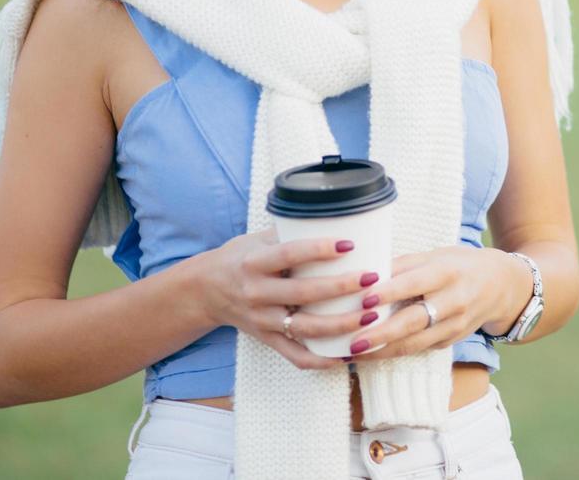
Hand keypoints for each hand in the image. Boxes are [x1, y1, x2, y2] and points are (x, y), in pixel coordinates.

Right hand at [194, 229, 382, 370]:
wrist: (206, 291)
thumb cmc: (241, 258)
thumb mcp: (258, 239)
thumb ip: (291, 233)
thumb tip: (336, 217)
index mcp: (255, 263)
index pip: (290, 254)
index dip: (319, 249)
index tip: (349, 244)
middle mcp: (257, 293)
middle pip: (303, 293)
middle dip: (341, 288)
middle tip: (372, 279)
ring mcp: (262, 320)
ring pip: (305, 328)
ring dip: (341, 325)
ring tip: (372, 316)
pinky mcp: (267, 340)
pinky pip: (296, 356)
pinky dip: (322, 359)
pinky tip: (348, 354)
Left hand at [345, 246, 527, 361]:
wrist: (502, 286)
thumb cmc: (459, 265)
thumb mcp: (435, 255)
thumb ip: (402, 264)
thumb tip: (364, 273)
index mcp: (446, 273)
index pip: (413, 283)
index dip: (388, 292)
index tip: (362, 299)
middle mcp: (452, 302)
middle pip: (413, 321)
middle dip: (380, 333)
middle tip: (351, 341)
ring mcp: (453, 326)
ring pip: (414, 343)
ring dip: (381, 351)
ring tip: (351, 354)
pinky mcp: (450, 342)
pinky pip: (418, 350)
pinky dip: (392, 354)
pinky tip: (369, 355)